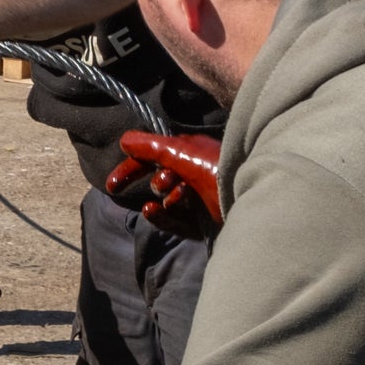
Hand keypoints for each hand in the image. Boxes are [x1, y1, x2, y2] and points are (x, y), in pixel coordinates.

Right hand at [102, 132, 222, 241]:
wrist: (253, 199)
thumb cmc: (220, 171)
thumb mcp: (183, 153)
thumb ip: (152, 147)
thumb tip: (124, 141)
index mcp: (193, 154)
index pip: (154, 158)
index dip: (132, 169)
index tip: (111, 185)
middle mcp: (195, 175)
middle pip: (159, 180)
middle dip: (157, 182)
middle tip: (165, 185)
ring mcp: (200, 201)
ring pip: (166, 203)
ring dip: (163, 199)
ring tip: (173, 198)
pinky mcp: (203, 224)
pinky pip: (174, 222)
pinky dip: (163, 217)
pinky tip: (154, 210)